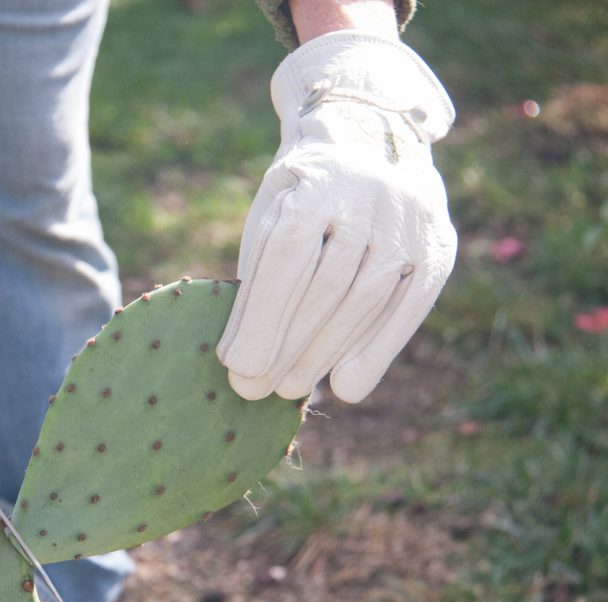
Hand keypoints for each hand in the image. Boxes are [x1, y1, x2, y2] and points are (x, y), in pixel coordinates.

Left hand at [217, 31, 455, 403]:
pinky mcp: (438, 241)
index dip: (262, 317)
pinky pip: (410, 305)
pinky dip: (378, 350)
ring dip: (325, 353)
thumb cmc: (302, 193)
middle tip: (255, 390)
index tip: (238, 365)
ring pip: (365, 299)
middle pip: (326, 286)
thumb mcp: (270, 214)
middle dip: (288, 345)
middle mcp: (368, 195)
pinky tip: (348, 386)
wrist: (369, 136)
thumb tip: (245, 359)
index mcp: (316, 182)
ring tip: (288, 388)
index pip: (287, 258)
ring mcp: (409, 218)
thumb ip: (262, 274)